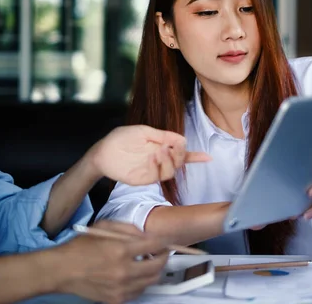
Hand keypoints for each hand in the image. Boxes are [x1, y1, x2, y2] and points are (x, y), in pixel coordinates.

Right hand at [55, 221, 169, 303]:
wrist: (61, 271)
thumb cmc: (80, 246)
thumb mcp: (104, 227)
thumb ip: (128, 229)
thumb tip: (146, 236)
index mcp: (121, 250)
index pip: (155, 246)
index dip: (164, 243)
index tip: (165, 242)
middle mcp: (124, 271)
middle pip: (157, 267)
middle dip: (163, 258)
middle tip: (161, 253)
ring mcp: (121, 288)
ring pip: (151, 281)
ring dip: (154, 271)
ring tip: (148, 264)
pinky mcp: (116, 299)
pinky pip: (138, 292)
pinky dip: (141, 283)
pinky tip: (135, 275)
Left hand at [86, 125, 210, 184]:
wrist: (103, 150)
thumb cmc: (121, 138)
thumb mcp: (144, 131)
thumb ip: (162, 136)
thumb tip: (182, 139)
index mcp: (161, 148)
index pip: (181, 153)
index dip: (195, 156)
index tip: (208, 157)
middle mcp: (159, 160)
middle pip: (179, 163)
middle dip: (181, 155)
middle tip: (175, 147)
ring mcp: (152, 170)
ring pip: (171, 171)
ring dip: (169, 161)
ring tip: (160, 151)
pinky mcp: (143, 179)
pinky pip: (156, 176)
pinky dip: (158, 166)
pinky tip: (152, 157)